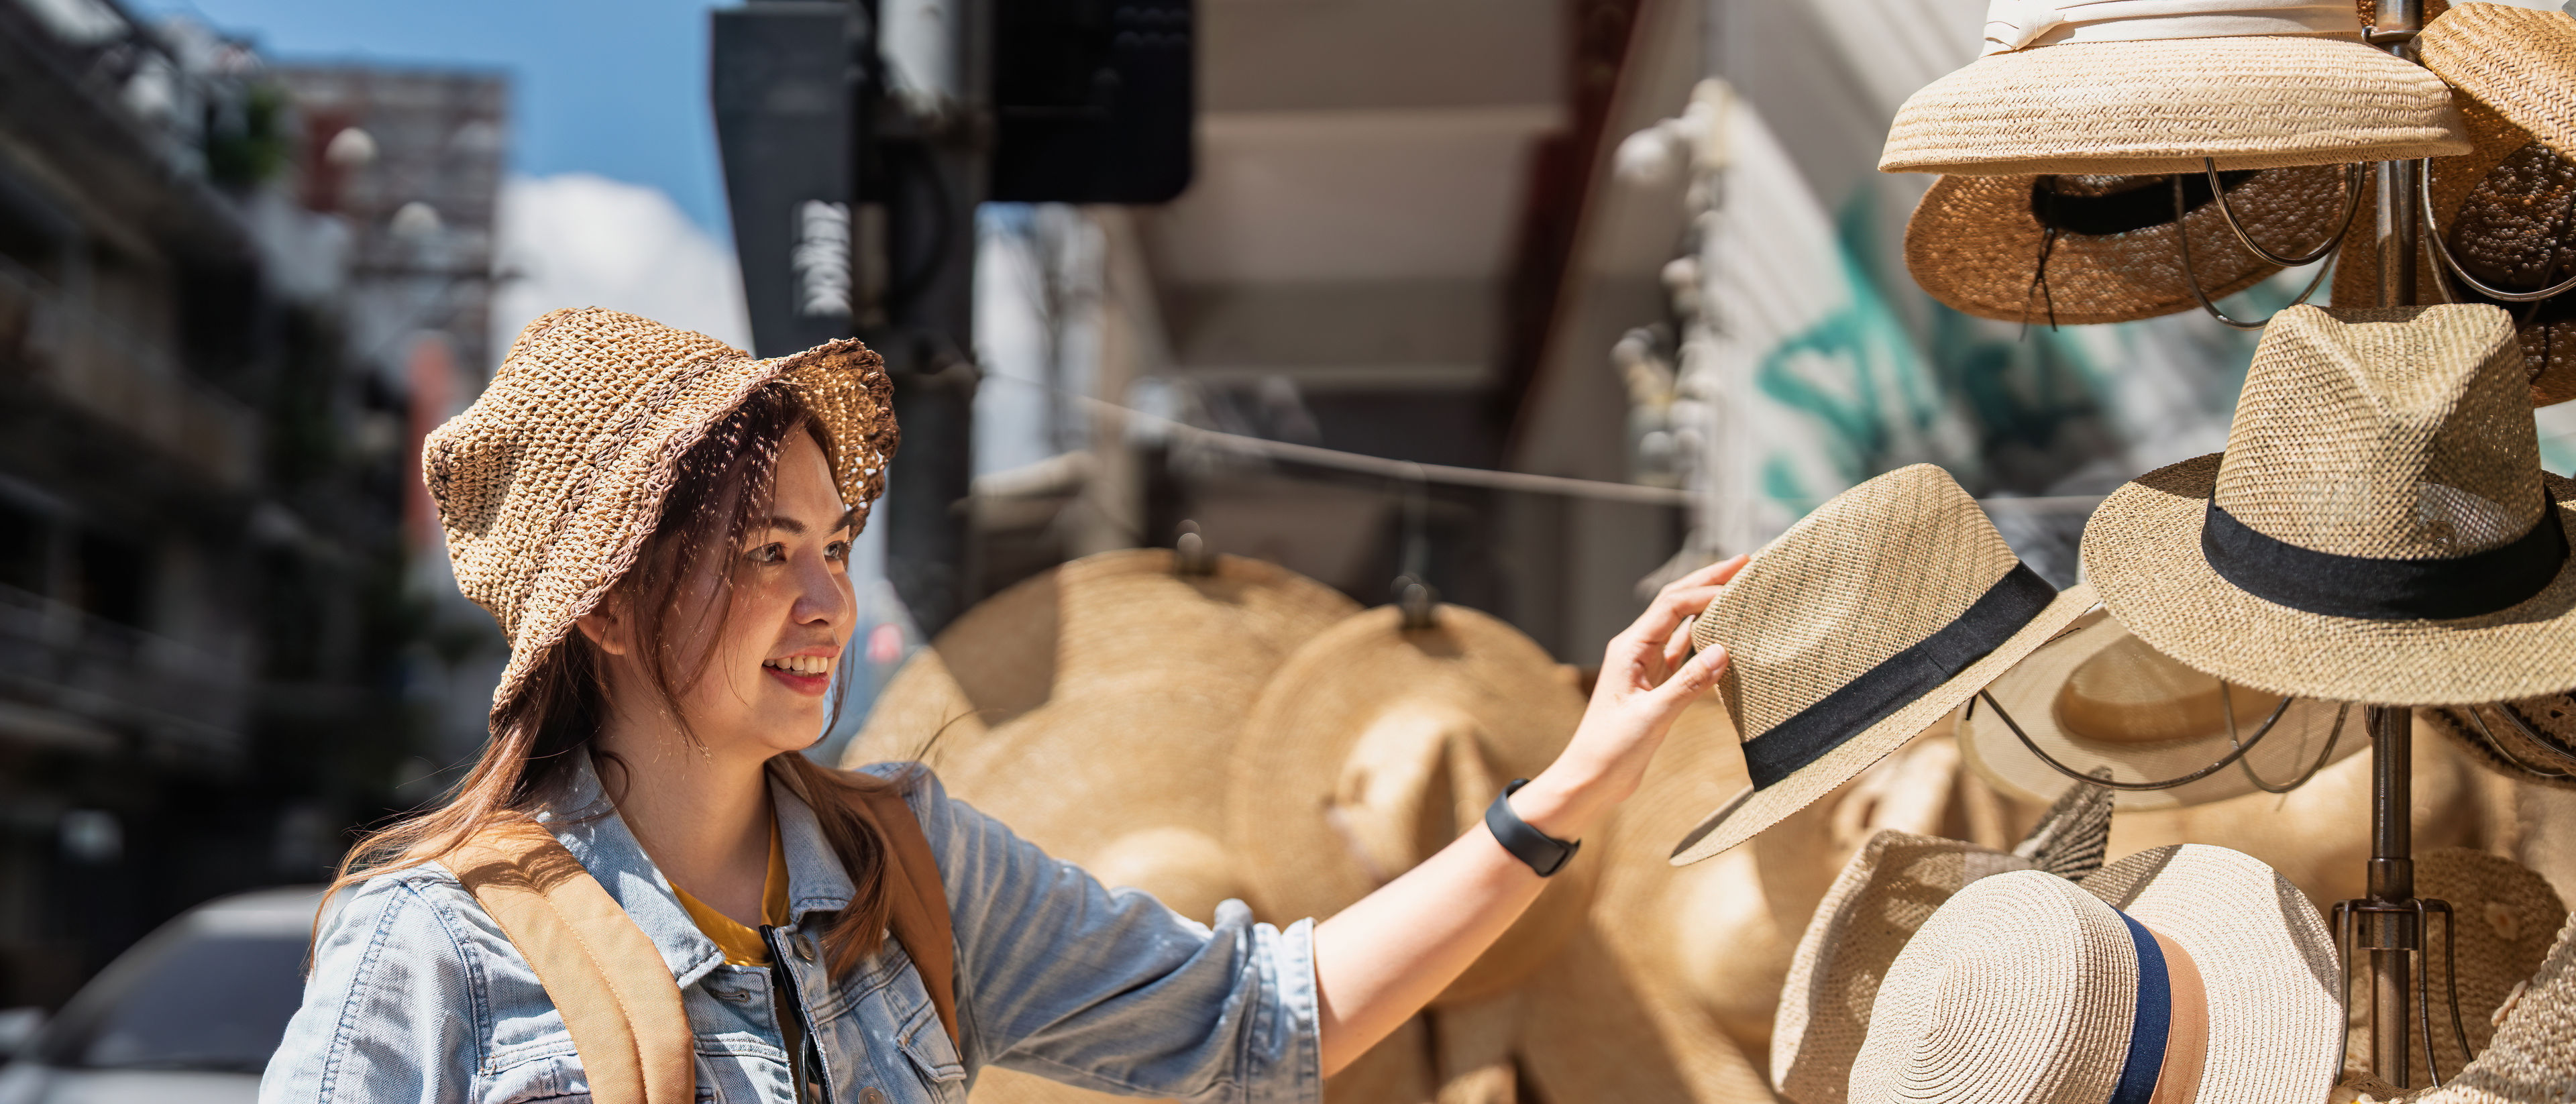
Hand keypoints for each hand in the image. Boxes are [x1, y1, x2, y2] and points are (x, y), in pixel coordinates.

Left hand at [1509, 554, 1747, 838]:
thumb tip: (1724, 649)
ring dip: (1710, 606)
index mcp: (1630, 648)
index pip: (1672, 605)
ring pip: (1683, 625)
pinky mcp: (1656, 685)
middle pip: (1677, 604)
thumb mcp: (1652, 718)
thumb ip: (1688, 685)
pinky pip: (1685, 653)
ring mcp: (1647, 666)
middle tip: (1745, 562)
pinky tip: (1728, 635)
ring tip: (1741, 589)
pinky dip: (1707, 640)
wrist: (1591, 780)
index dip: (1707, 591)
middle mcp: (1637, 649)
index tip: (1741, 586)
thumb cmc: (1610, 750)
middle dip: (1709, 581)